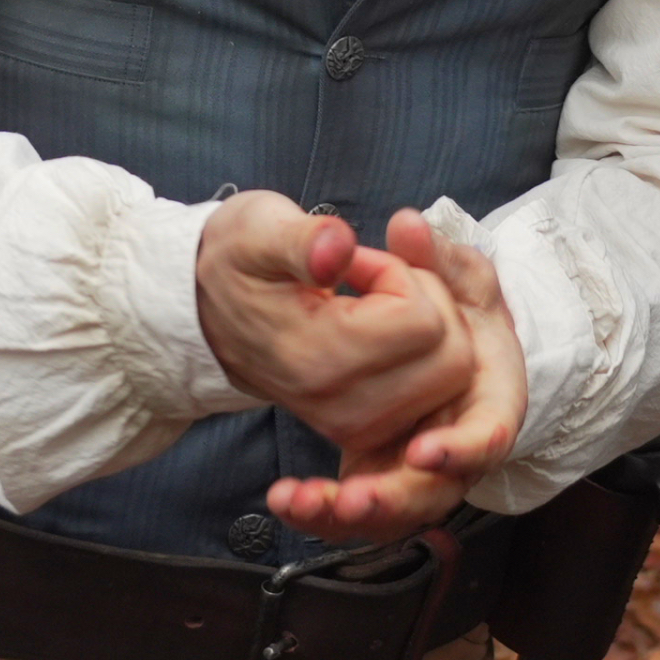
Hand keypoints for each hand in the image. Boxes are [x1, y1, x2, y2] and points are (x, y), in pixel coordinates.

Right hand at [197, 190, 472, 456]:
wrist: (207, 311)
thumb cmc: (239, 261)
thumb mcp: (260, 230)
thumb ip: (303, 240)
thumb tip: (337, 251)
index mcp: (317, 358)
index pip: (422, 321)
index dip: (401, 275)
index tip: (354, 263)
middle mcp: (341, 406)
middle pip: (452, 359)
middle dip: (430, 304)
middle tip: (373, 281)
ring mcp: (353, 425)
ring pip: (452, 378)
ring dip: (432, 329)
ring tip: (375, 304)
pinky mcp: (362, 429)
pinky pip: (435, 396)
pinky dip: (426, 357)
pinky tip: (379, 331)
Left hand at [265, 211, 525, 542]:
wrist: (409, 305)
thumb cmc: (441, 282)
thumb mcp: (440, 259)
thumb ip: (430, 248)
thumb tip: (408, 225)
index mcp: (492, 385)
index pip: (492, 428)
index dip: (465, 446)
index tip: (423, 450)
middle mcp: (461, 432)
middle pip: (441, 489)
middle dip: (395, 498)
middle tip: (351, 498)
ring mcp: (422, 458)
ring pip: (395, 508)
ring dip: (351, 514)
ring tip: (301, 503)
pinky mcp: (384, 468)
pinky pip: (361, 503)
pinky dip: (325, 510)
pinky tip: (286, 500)